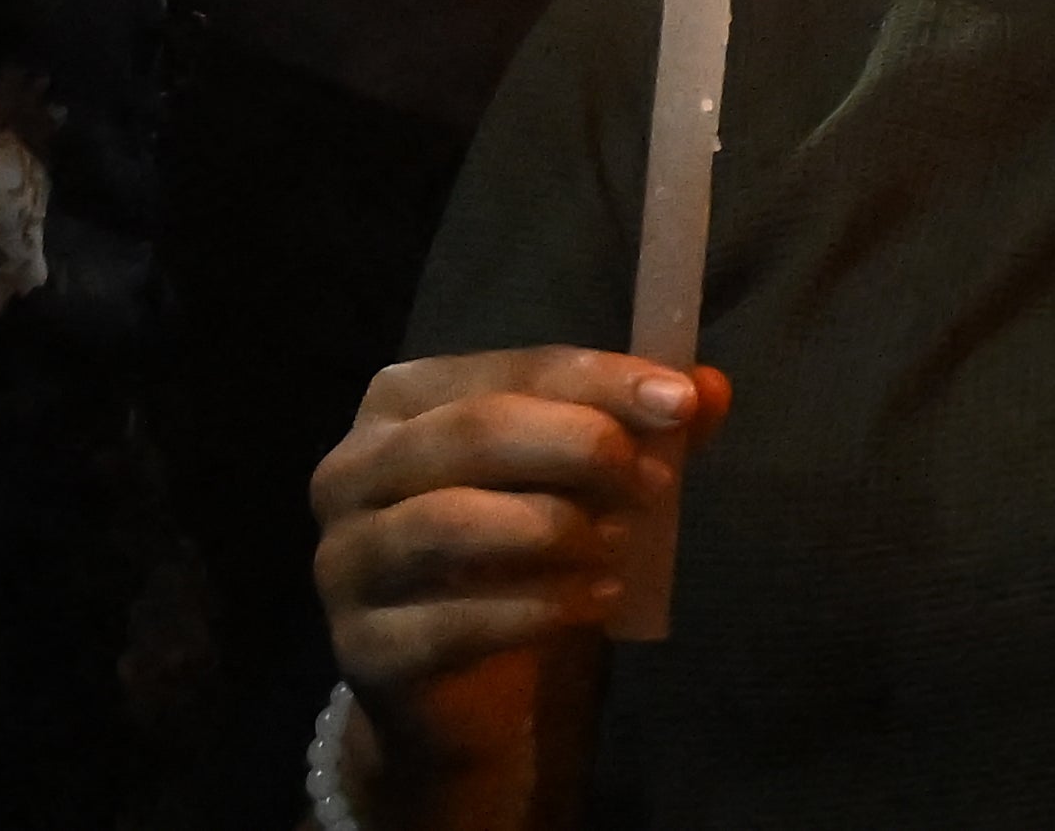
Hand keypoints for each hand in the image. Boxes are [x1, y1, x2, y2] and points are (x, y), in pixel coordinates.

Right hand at [313, 344, 712, 754]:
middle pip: (475, 433)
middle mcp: (351, 470)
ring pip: (453, 522)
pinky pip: (453, 620)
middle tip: (656, 484)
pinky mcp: (360, 648)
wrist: (454, 684)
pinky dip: (539, 608)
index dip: (601, 381)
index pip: (511, 369)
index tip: (683, 403)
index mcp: (401, 401)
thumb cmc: (512, 549)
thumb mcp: (574, 478)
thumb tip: (710, 390)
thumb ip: (638, 428)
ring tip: (622, 545)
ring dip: (556, 529)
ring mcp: (344, 561)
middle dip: (580, 447)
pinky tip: (596, 602)